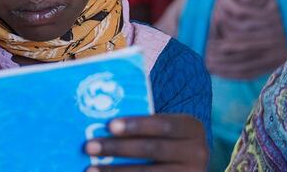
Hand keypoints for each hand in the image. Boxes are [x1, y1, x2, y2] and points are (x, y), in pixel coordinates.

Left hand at [84, 114, 207, 170]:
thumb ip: (144, 125)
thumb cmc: (167, 142)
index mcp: (192, 128)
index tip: (109, 125)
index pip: (163, 124)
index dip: (137, 124)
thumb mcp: (166, 130)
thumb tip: (102, 120)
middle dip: (118, 148)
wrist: (189, 168)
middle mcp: (197, 152)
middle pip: (153, 150)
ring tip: (90, 170)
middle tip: (89, 147)